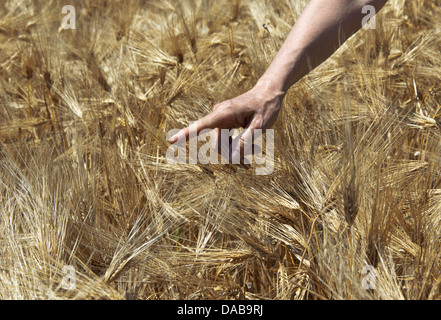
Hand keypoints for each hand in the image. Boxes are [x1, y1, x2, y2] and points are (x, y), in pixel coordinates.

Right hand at [168, 82, 284, 162]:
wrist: (268, 93)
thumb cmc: (265, 107)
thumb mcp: (260, 126)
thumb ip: (245, 142)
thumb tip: (231, 157)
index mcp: (225, 113)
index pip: (202, 125)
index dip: (187, 134)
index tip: (172, 140)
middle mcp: (218, 116)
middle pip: (217, 145)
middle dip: (232, 154)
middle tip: (250, 159)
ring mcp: (220, 120)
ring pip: (221, 146)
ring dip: (236, 152)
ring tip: (255, 148)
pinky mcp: (223, 124)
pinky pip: (225, 142)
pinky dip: (236, 147)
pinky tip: (251, 146)